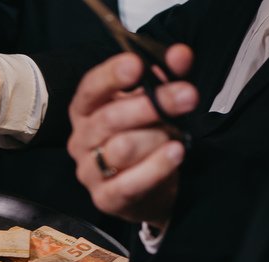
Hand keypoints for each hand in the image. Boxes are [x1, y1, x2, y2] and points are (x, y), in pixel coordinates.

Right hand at [68, 45, 197, 226]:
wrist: (150, 189)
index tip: (137, 64)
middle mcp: (81, 139)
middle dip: (153, 105)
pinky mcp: (104, 198)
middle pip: (110, 118)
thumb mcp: (157, 103)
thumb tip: (180, 55)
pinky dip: (156, 167)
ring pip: (121, 149)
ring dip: (157, 138)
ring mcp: (89, 171)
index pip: (91, 88)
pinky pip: (129, 184)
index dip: (112, 75)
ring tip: (179, 137)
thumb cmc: (146, 139)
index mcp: (86, 109)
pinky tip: (175, 154)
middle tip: (187, 96)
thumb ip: (167, 76)